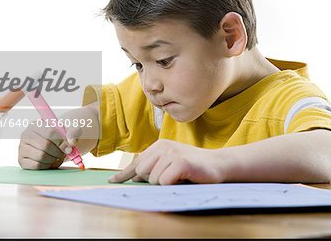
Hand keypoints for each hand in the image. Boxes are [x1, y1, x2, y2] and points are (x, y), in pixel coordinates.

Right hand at [18, 120, 81, 169]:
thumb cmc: (58, 138)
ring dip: (53, 159)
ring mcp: (22, 148)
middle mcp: (26, 135)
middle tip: (63, 154)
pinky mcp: (22, 161)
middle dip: (58, 152)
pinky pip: (37, 165)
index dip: (61, 142)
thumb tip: (71, 142)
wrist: (51, 146)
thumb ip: (73, 134)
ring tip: (56, 157)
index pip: (50, 132)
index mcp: (36, 124)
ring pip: (41, 156)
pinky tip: (50, 162)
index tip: (69, 149)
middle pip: (45, 145)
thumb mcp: (67, 132)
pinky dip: (47, 166)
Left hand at [108, 139, 226, 184]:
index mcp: (158, 145)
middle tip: (171, 177)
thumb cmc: (193, 167)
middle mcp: (163, 146)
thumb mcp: (170, 164)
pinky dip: (172, 184)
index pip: (137, 163)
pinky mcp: (180, 162)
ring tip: (179, 177)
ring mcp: (171, 153)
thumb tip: (135, 177)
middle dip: (153, 180)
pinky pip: (164, 181)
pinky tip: (183, 178)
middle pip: (141, 172)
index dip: (124, 174)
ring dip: (164, 183)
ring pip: (152, 179)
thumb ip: (154, 168)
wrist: (218, 164)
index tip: (112, 181)